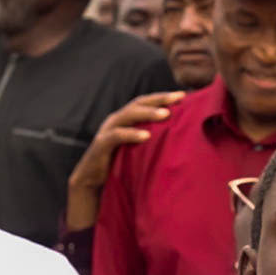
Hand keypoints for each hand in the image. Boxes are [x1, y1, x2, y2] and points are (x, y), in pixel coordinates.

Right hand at [66, 92, 183, 229]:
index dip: (163, 97)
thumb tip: (180, 135)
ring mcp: (108, 130)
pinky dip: (131, 134)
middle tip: (177, 99)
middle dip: (159, 100)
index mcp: (127, 118)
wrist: (92, 179)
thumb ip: (152, 138)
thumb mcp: (139, 147)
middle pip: (138, 103)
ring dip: (147, 114)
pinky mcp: (101, 144)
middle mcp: (117, 119)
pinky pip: (117, 136)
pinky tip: (146, 136)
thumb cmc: (121, 162)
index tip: (183, 95)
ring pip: (128, 115)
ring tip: (165, 114)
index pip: (146, 102)